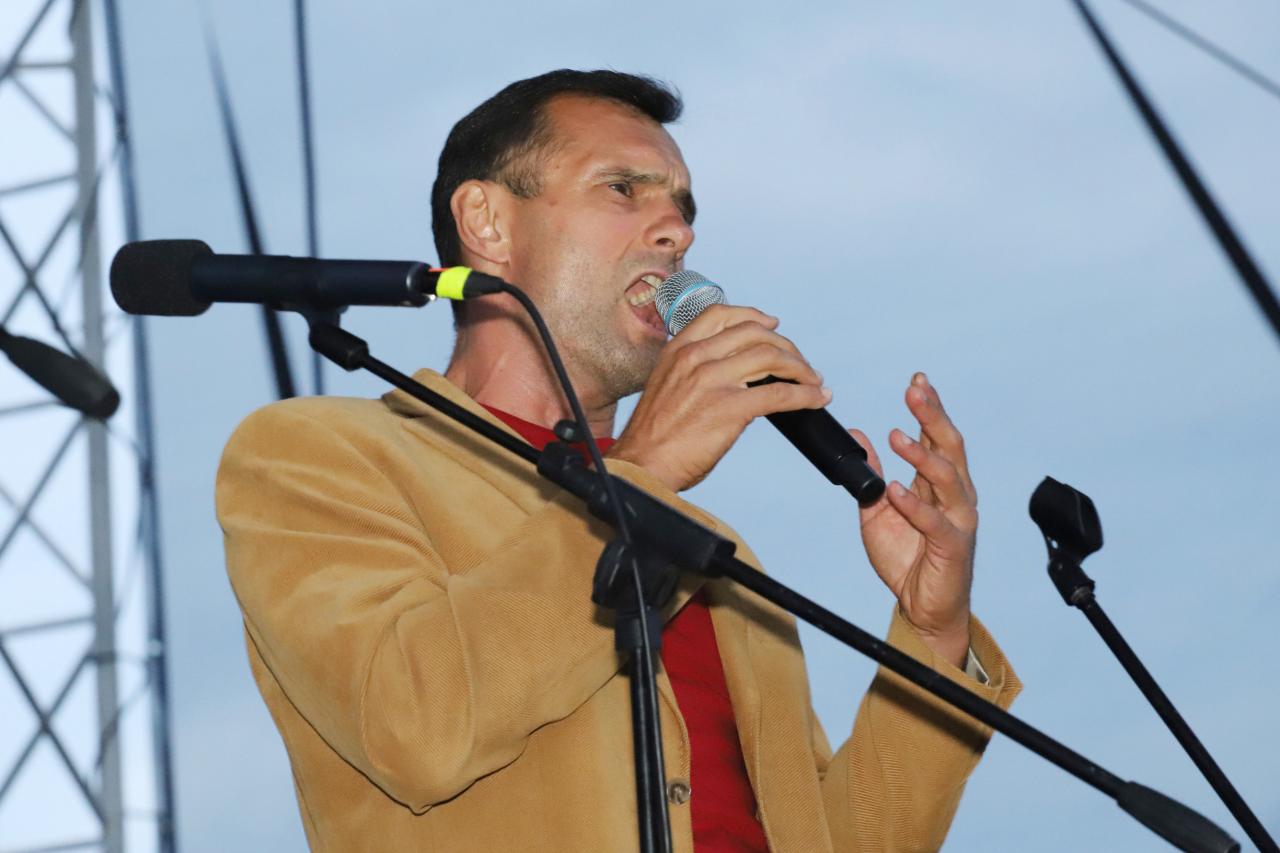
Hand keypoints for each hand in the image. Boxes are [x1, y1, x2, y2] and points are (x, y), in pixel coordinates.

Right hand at [608, 304, 829, 491]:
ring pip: (773, 357)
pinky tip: (816, 399)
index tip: (772, 324)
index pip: (721, 314)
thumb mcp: (666, 385)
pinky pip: (780, 394)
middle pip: (755, 333)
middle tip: (799, 363)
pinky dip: (805, 395)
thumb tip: (733, 373)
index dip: (753, 315)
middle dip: (785, 346)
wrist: (641, 466)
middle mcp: (696, 358)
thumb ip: (693, 371)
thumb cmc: (653, 436)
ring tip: (812, 381)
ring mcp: (713, 380)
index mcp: (678, 349)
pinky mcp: (731, 408)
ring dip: (801, 368)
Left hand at [851, 373, 977, 667]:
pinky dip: (915, 505)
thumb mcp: (877, 510)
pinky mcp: (953, 547)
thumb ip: (871, 475)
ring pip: (947, 479)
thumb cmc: (908, 557)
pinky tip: (897, 490)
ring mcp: (958, 520)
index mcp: (939, 484)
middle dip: (933, 416)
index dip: (929, 408)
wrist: (923, 608)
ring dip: (922, 455)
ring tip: (899, 436)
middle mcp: (955, 496)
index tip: (917, 380)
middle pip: (949, 447)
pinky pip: (935, 522)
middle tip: (916, 391)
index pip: (938, 437)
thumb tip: (857, 436)